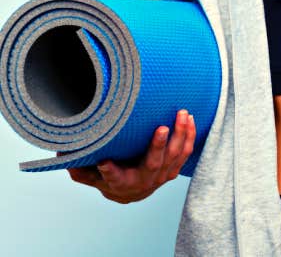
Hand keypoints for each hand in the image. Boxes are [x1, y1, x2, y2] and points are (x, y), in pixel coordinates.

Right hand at [67, 109, 195, 203]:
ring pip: (175, 155)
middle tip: (162, 127)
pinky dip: (189, 136)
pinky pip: (186, 152)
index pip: (113, 178)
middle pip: (153, 163)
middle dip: (158, 146)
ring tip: (182, 114)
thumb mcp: (91, 176)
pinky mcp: (174, 169)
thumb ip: (79, 167)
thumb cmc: (109, 179)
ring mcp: (162, 175)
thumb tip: (61, 153)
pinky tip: (190, 119)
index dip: (109, 171)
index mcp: (120, 183)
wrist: (131, 194)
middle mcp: (143, 180)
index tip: (104, 162)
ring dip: (181, 135)